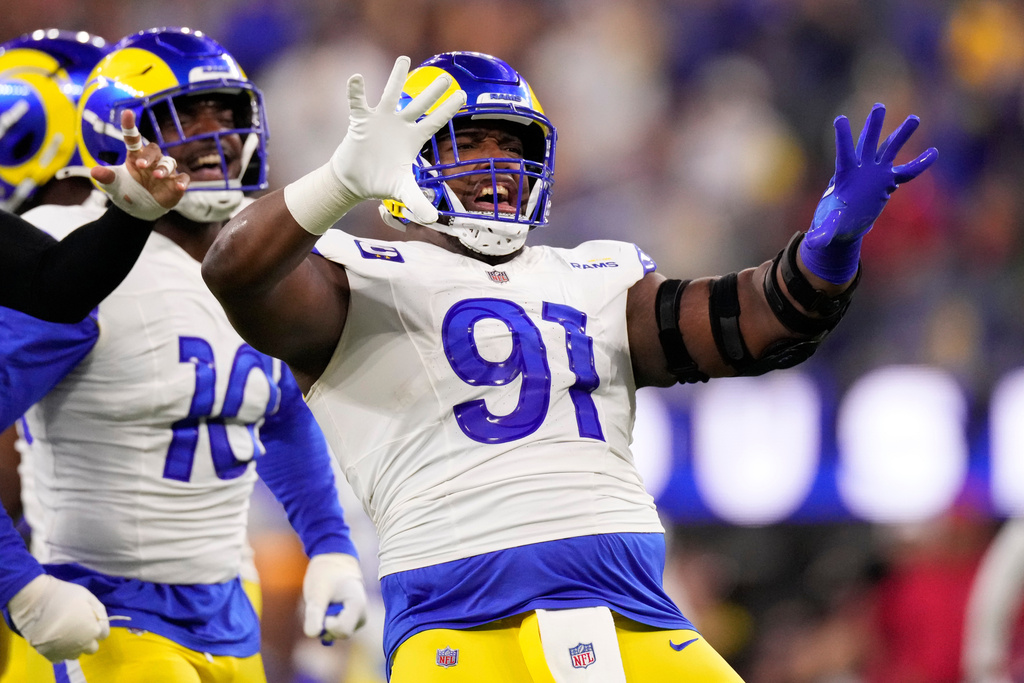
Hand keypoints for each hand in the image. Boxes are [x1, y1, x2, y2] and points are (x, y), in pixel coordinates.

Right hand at [7, 574, 109, 661]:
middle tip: (78, 627)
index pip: (103, 634)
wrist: (34, 601)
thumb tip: (101, 621)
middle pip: (92, 648)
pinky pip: (60, 658)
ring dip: (74, 646)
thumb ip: (98, 611)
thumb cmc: (63, 595)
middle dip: (88, 639)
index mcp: (93, 630)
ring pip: (76, 654)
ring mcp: (65, 652)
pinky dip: (59, 651)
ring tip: (65, 634)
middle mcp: (82, 645)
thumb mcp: (88, 596)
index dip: (97, 625)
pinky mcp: (49, 655)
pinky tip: (55, 639)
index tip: (88, 619)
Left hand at [90, 110, 189, 219]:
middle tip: (140, 165)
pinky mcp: (176, 183)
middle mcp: (152, 161)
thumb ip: (106, 177)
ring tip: (157, 177)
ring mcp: (166, 172)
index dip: (130, 125)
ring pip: (169, 162)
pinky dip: (183, 182)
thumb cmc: (126, 191)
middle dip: (149, 156)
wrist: (139, 209)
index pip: (133, 138)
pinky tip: (179, 187)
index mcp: (135, 156)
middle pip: (153, 150)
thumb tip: (94, 172)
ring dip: (164, 168)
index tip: (127, 113)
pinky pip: (183, 178)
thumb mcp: (113, 185)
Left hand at [301, 553, 366, 642]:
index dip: (327, 623)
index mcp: (358, 606)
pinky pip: (334, 631)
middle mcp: (361, 616)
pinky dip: (326, 621)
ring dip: (324, 621)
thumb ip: (314, 614)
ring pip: (335, 634)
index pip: (342, 631)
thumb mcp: (316, 592)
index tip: (323, 606)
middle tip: (323, 603)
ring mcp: (357, 620)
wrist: (332, 563)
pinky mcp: (351, 622)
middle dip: (325, 623)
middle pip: (339, 634)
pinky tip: (328, 607)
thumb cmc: (325, 575)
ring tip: (326, 602)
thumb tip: (313, 635)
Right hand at [330, 55, 466, 223]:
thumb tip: (433, 220)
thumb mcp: (402, 192)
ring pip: (390, 94)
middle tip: (445, 76)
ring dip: (396, 78)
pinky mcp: (361, 121)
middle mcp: (400, 125)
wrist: (355, 181)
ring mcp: (381, 120)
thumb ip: (418, 202)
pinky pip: (358, 103)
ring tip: (403, 59)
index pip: (435, 121)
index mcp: (413, 139)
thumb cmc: (381, 182)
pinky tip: (356, 78)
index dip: (448, 109)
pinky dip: (356, 92)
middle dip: (431, 91)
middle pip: (419, 104)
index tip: (462, 94)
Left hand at [801, 103, 937, 282]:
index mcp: (844, 176)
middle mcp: (861, 169)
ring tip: (915, 119)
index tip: (839, 119)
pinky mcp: (887, 182)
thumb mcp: (827, 229)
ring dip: (901, 135)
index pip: (843, 153)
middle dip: (873, 126)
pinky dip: (920, 165)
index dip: (842, 137)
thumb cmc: (833, 223)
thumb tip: (814, 243)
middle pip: (867, 144)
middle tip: (879, 107)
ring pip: (889, 150)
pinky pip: (907, 173)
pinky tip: (934, 153)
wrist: (843, 223)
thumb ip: (821, 234)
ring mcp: (875, 173)